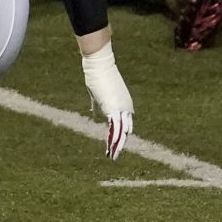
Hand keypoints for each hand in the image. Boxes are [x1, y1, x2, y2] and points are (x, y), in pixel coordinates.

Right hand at [81, 43, 133, 159]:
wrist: (100, 65)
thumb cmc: (97, 76)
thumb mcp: (98, 94)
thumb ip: (97, 105)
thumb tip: (95, 114)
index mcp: (125, 104)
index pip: (125, 124)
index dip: (120, 135)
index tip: (114, 144)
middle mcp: (127, 108)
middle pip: (125, 130)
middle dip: (120, 144)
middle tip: (115, 154)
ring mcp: (122, 109)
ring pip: (121, 132)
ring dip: (117, 146)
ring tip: (112, 156)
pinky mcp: (113, 110)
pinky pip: (114, 129)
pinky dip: (113, 140)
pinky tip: (110, 148)